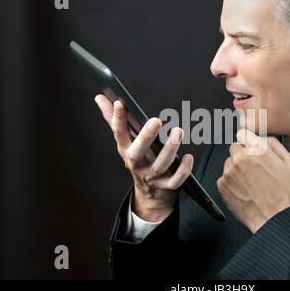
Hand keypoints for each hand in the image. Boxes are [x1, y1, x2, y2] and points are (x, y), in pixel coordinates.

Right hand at [95, 94, 193, 221]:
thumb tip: (99, 96)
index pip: (118, 133)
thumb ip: (114, 119)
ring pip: (159, 166)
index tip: (119, 103)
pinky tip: (189, 157)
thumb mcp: (125, 140)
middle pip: (137, 152)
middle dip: (145, 137)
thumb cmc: (138, 158)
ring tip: (178, 131)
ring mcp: (151, 176)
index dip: (117, 119)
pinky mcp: (166, 186)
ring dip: (169, 150)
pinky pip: (174, 181)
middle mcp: (136, 163)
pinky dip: (183, 171)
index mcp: (125, 149)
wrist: (149, 194)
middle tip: (156, 120)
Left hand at [217, 129, 289, 232]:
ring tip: (251, 181)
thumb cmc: (282, 193)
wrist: (272, 218)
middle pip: (235, 147)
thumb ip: (273, 143)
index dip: (248, 141)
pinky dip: (231, 181)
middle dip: (243, 155)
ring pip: (229, 162)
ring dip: (236, 168)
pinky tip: (245, 189)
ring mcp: (228, 172)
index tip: (250, 147)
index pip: (243, 133)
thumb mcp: (288, 162)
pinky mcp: (222, 185)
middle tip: (254, 169)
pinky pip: (224, 177)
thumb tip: (261, 137)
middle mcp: (239, 158)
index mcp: (256, 149)